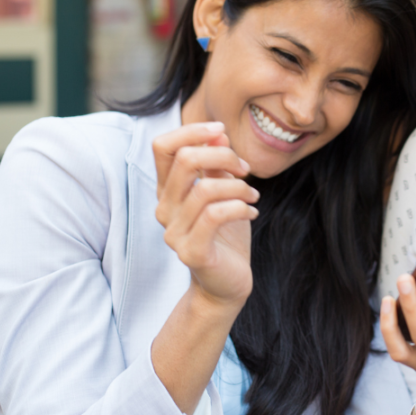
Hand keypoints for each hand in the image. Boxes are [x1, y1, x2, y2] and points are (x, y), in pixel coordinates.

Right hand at [152, 122, 258, 309]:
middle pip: (186, 160)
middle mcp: (164, 209)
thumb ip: (216, 165)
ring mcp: (174, 232)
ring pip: (205, 189)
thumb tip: (218, 135)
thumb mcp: (223, 192)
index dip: (192, 131)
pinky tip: (252, 213)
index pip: (163, 147)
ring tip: (253, 196)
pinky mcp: (191, 252)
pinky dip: (240, 208)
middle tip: (245, 169)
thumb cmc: (225, 234)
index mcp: (168, 190)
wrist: (226, 283)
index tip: (222, 133)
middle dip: (224, 156)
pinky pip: (215, 216)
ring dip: (239, 186)